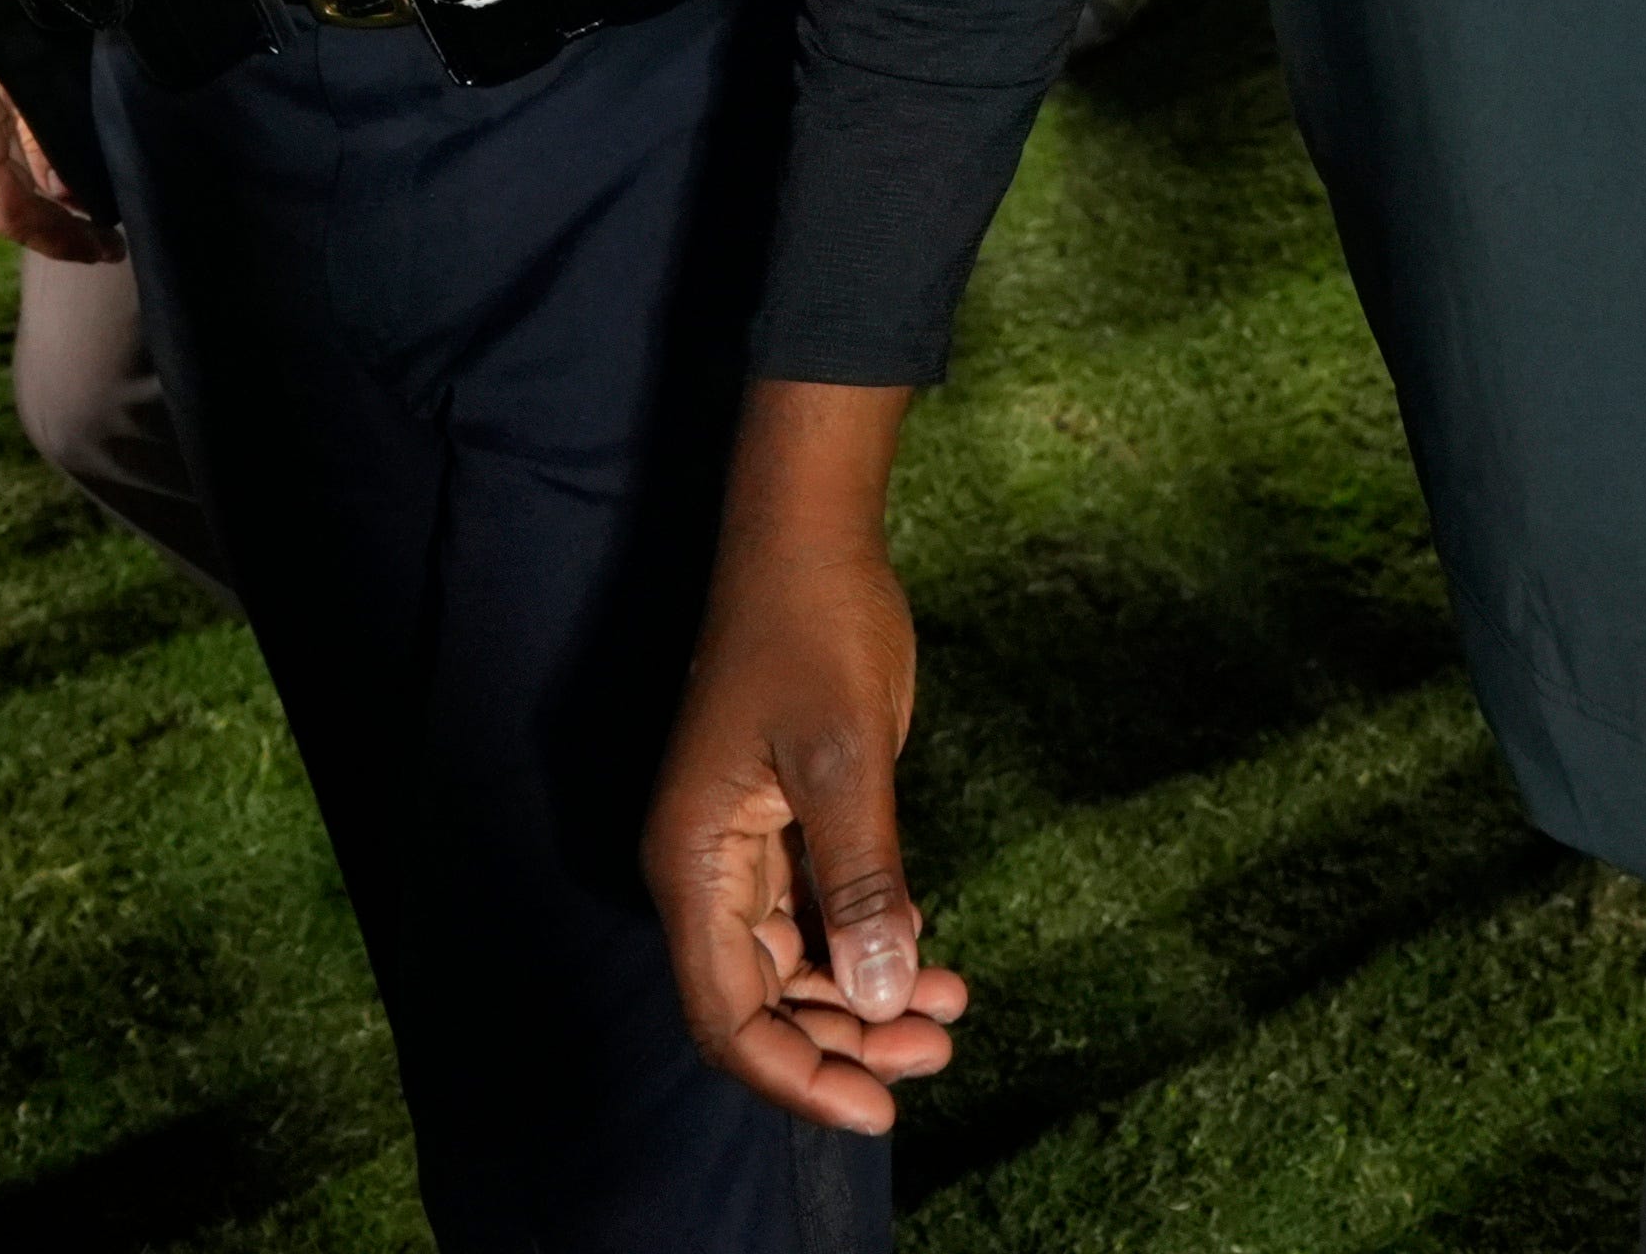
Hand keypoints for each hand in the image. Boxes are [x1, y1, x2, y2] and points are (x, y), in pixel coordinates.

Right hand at [0, 0, 113, 263]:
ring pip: (27, 167)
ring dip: (68, 186)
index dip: (56, 241)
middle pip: (19, 197)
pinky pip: (27, 136)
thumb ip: (47, 134)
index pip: (9, 216)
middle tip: (121, 232)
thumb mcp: (19, 76)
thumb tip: (78, 193)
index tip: (105, 252)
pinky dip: (60, 153)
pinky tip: (96, 150)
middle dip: (67, 219)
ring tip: (118, 197)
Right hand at [655, 384, 971, 1132]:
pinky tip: (933, 959)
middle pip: (762, 1002)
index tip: (874, 1108)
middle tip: (939, 1050)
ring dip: (867, 999)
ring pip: (797, 966)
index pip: (726, 1013)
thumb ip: (859, 881)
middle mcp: (709, 869)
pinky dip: (872, 948)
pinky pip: (820, 918)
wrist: (813, 538)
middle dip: (845, 1042)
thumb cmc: (814, 632)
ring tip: (951, 1012)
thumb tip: (879, 994)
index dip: (795, 1074)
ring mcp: (747, 849)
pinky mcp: (788, 826)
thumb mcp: (846, 760)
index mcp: (694, 862)